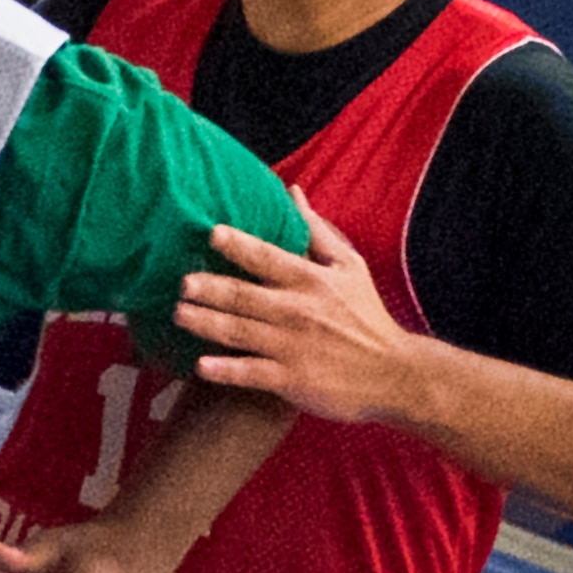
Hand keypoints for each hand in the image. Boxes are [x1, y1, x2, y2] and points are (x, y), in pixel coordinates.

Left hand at [175, 187, 412, 425]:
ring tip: (179, 314)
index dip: (240, 245)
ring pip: (241, 332)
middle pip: (245, 296)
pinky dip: (226, 370)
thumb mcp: (350, 266)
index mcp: (313, 280)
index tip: (212, 233)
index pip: (269, 257)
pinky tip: (200, 366)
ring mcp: (293, 347)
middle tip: (181, 282)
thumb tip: (292, 192)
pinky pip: (252, 373)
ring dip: (207, 323)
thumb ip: (317, 231)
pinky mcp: (292, 379)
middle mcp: (299, 311)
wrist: (393, 373)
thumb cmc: (366, 316)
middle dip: (211, 288)